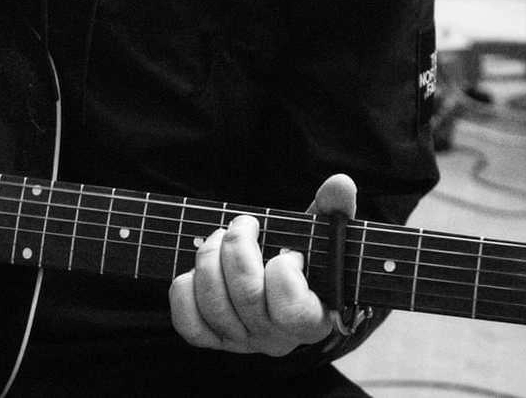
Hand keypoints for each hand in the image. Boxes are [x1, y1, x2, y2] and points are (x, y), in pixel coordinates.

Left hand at [168, 173, 357, 355]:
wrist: (281, 287)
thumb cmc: (305, 259)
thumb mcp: (322, 236)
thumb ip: (335, 210)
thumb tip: (340, 183)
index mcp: (312, 319)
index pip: (291, 309)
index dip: (283, 271)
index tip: (288, 251)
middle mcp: (276, 338)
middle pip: (246, 295)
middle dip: (238, 246)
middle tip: (244, 225)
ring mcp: (242, 341)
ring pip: (213, 303)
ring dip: (210, 258)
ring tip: (220, 238)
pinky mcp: (212, 338)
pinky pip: (188, 323)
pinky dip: (185, 291)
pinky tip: (198, 271)